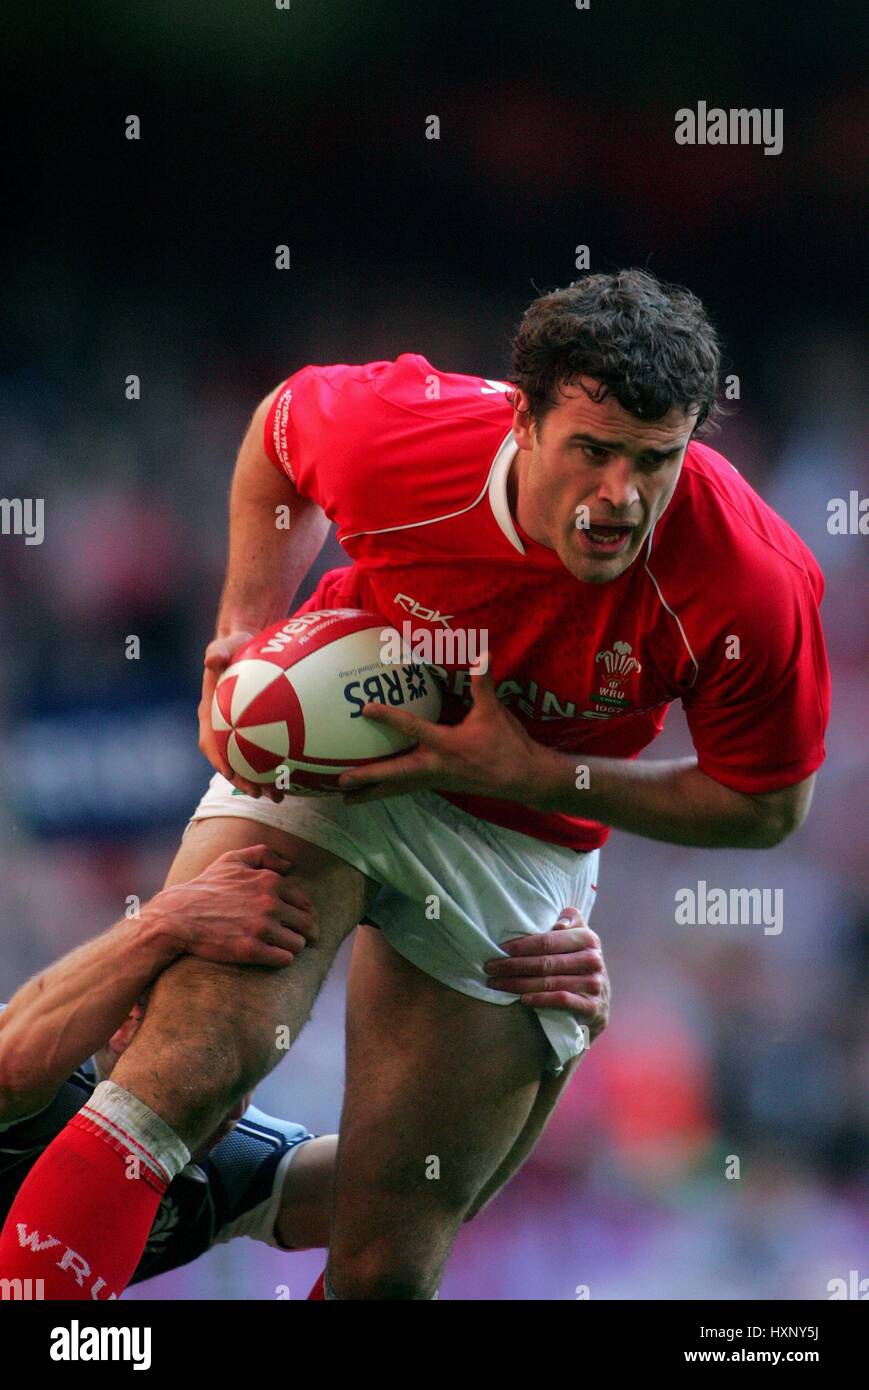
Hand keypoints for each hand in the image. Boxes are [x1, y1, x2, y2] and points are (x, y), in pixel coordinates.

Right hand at [148, 845, 318, 968]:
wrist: (178, 916)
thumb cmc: (206, 887)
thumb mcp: (232, 860)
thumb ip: (264, 855)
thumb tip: (290, 866)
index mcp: (270, 882)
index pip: (304, 903)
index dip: (303, 914)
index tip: (297, 923)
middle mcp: (270, 904)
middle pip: (307, 924)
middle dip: (304, 933)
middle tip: (297, 939)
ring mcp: (261, 928)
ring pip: (298, 944)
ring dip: (291, 947)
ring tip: (281, 947)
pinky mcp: (252, 950)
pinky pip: (284, 959)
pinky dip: (281, 959)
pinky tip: (271, 956)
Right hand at [198, 628, 281, 801]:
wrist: (244, 646)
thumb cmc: (233, 646)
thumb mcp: (225, 645)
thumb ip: (218, 650)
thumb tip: (212, 658)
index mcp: (210, 713)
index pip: (210, 742)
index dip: (219, 760)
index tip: (232, 774)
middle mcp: (221, 727)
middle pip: (229, 761)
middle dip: (243, 781)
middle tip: (262, 794)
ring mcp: (237, 731)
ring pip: (246, 763)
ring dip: (260, 781)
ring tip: (279, 796)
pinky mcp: (255, 730)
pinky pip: (264, 752)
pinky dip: (275, 765)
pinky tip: (295, 774)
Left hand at [338, 669, 539, 803]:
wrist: (523, 778)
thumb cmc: (507, 745)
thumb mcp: (494, 711)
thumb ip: (483, 683)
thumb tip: (482, 651)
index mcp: (446, 744)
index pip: (411, 728)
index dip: (388, 717)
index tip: (365, 709)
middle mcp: (436, 766)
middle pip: (395, 773)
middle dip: (368, 778)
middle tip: (340, 782)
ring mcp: (437, 779)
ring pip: (399, 788)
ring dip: (372, 793)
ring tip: (344, 800)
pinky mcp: (441, 785)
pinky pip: (408, 788)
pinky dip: (390, 791)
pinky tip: (375, 793)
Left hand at [483, 907, 609, 1039]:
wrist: (598, 1000)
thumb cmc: (577, 961)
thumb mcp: (577, 936)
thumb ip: (570, 920)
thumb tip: (559, 924)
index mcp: (588, 938)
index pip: (548, 941)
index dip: (522, 945)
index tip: (500, 949)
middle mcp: (592, 959)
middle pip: (545, 962)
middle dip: (513, 965)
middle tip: (490, 967)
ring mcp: (594, 983)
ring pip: (549, 982)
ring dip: (518, 984)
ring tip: (496, 983)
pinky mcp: (592, 1005)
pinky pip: (561, 1000)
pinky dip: (540, 999)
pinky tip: (522, 998)